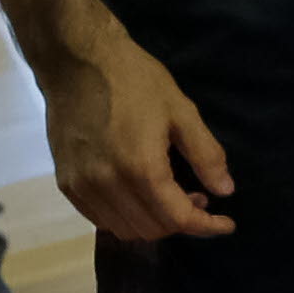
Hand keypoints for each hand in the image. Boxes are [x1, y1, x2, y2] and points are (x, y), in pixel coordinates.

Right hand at [43, 27, 237, 239]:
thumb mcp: (182, 111)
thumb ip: (206, 154)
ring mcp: (82, 188)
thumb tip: (226, 191)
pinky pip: (100, 219)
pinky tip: (140, 194)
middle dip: (182, 222)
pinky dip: (126, 217)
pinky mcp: (65, 184)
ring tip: (172, 195)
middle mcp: (108, 187)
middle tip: (200, 198)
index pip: (177, 218)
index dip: (206, 227)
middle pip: (151, 229)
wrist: (77, 63)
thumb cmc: (135, 81)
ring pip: (124, 229)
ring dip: (153, 223)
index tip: (227, 225)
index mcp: (141, 169)